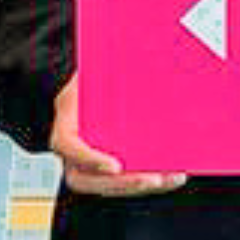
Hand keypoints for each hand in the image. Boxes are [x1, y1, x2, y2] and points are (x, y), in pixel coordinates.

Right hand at [48, 72, 183, 198]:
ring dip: (139, 186)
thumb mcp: (100, 65)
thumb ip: (114, 64)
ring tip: (171, 177)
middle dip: (119, 184)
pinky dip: (148, 180)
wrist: (95, 78)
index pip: (67, 144)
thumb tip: (149, 54)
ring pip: (105, 185)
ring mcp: (88, 157)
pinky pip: (122, 180)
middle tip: (151, 179)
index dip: (88, 158)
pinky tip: (172, 174)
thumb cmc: (96, 72)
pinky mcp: (108, 163)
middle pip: (84, 178)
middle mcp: (72, 145)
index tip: (115, 166)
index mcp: (66, 118)